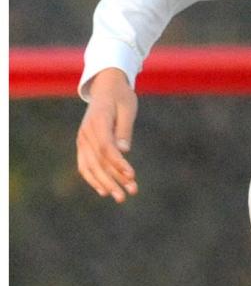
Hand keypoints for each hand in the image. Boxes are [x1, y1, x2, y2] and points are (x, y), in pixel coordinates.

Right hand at [76, 69, 138, 201]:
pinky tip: (104, 191)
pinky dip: (93, 179)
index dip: (118, 163)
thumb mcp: (128, 108)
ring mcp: (82, 139)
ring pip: (90, 166)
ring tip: (121, 197)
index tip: (132, 175)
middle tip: (131, 192)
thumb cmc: (121, 97)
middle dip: (115, 179)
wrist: (106, 88)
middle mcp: (86, 132)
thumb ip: (124, 129)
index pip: (106, 147)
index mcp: (98, 121)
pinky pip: (84, 165)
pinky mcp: (83, 145)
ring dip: (105, 183)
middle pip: (98, 160)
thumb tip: (124, 150)